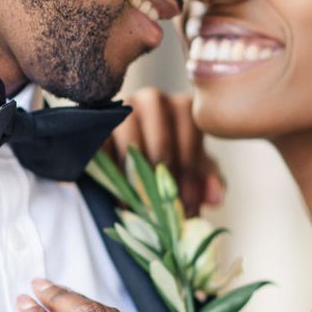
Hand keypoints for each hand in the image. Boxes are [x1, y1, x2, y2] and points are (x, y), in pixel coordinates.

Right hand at [107, 88, 224, 215]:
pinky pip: (102, 148)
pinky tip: (119, 197)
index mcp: (182, 108)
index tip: (187, 208)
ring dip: (137, 179)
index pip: (190, 140)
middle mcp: (153, 100)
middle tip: (165, 211)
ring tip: (141, 205)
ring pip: (132, 144)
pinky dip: (111, 174)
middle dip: (165, 183)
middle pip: (162, 143)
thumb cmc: (171, 161)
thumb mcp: (193, 170)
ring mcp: (122, 108)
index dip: (190, 179)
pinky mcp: (96, 123)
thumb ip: (209, 181)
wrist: (132, 160)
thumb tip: (215, 197)